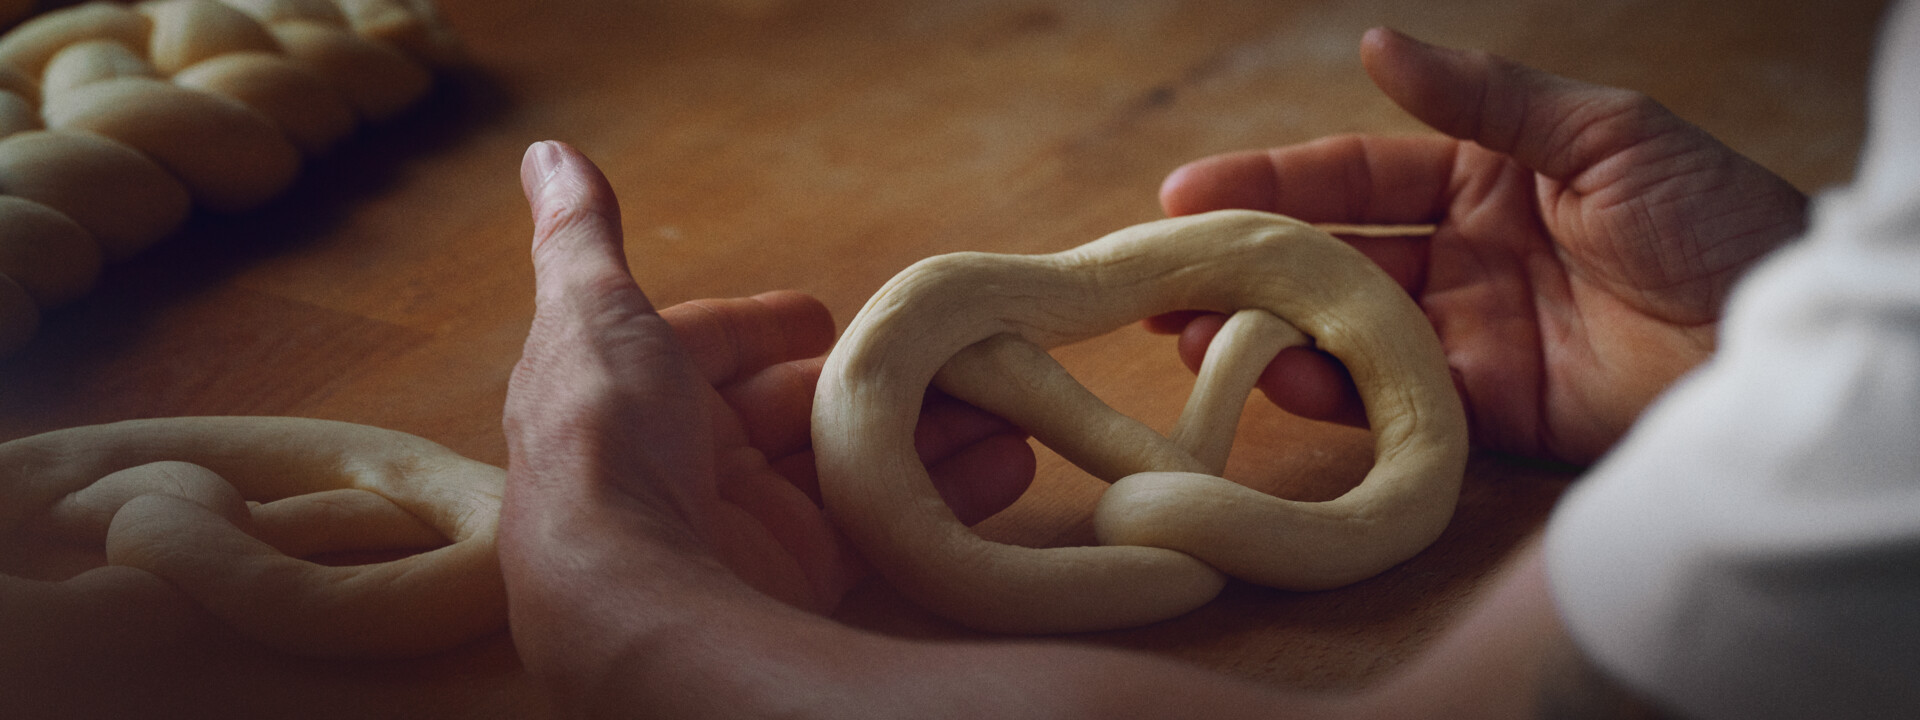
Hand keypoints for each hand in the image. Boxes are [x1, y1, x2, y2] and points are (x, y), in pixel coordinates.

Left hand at [498, 141, 1033, 697]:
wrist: (626, 595)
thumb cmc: (603, 439)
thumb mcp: (590, 312)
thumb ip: (582, 238)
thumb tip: (549, 153)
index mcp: (636, 397)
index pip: (718, 349)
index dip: (773, 327)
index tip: (835, 316)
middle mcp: (690, 465)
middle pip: (803, 404)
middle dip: (883, 376)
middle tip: (963, 345)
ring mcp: (748, 526)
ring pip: (855, 462)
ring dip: (934, 428)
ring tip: (1012, 395)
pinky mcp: (800, 579)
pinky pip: (885, 528)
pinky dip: (949, 496)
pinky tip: (1010, 459)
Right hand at [1150, 28, 1807, 463]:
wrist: (1783, 334)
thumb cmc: (1713, 216)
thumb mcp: (1603, 131)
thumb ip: (1483, 98)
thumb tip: (1377, 45)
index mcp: (1489, 174)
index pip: (1355, 174)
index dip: (1270, 181)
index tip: (1186, 193)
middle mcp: (1465, 254)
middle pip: (1331, 255)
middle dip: (1244, 265)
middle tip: (1161, 276)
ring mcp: (1469, 335)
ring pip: (1342, 331)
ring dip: (1263, 331)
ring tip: (1185, 333)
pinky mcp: (1484, 410)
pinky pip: (1386, 397)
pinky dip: (1325, 388)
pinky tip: (1267, 372)